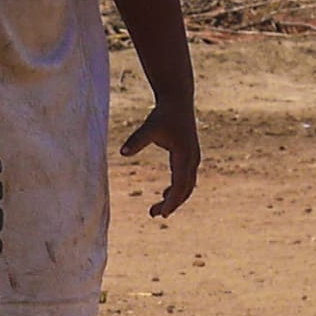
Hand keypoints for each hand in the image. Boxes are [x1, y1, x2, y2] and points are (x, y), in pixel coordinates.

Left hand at [120, 103, 199, 217]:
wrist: (178, 101)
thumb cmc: (163, 114)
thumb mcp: (149, 127)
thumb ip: (137, 140)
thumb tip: (122, 152)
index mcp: (185, 155)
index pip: (180, 184)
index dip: (172, 201)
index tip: (162, 214)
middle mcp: (192, 159)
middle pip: (185, 189)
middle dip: (172, 204)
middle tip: (154, 214)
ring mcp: (193, 158)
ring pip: (186, 185)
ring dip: (174, 198)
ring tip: (156, 210)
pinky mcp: (189, 156)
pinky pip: (185, 178)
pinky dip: (176, 189)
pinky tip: (164, 195)